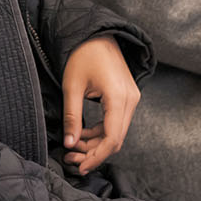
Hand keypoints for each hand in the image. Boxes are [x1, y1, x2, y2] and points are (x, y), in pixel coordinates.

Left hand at [61, 36, 139, 175]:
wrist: (97, 34)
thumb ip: (72, 117)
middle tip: (71, 158)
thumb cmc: (83, 55)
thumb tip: (69, 144)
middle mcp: (131, 100)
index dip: (96, 156)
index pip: (112, 138)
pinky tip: (82, 135)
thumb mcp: (71, 86)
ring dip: (96, 143)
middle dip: (94, 152)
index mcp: (119, 97)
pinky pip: (116, 121)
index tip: (80, 167)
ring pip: (116, 132)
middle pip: (116, 138)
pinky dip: (100, 132)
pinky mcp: (127, 97)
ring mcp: (131, 98)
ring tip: (73, 148)